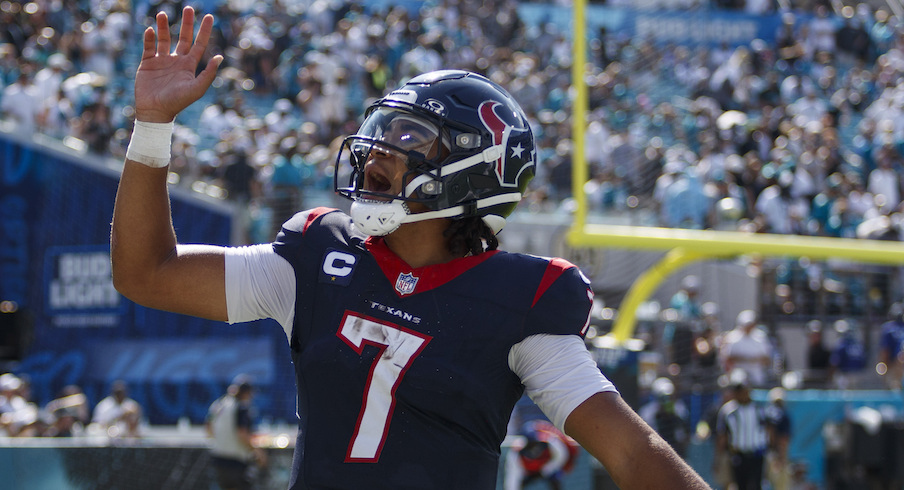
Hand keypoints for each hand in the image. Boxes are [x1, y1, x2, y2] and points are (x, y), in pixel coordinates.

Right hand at [134, 6, 221, 122]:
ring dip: (163, 27)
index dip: (204, 31)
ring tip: (162, 14)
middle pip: (183, 37)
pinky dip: (149, 38)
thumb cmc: (178, 102)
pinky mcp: (147, 63)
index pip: (199, 44)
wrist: (155, 111)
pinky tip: (150, 30)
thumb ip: (208, 74)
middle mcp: (177, 61)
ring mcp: (162, 61)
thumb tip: (220, 57)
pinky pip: (148, 47)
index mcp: (189, 66)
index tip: (209, 16)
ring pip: (164, 39)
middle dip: (186, 23)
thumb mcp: (196, 89)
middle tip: (188, 8)